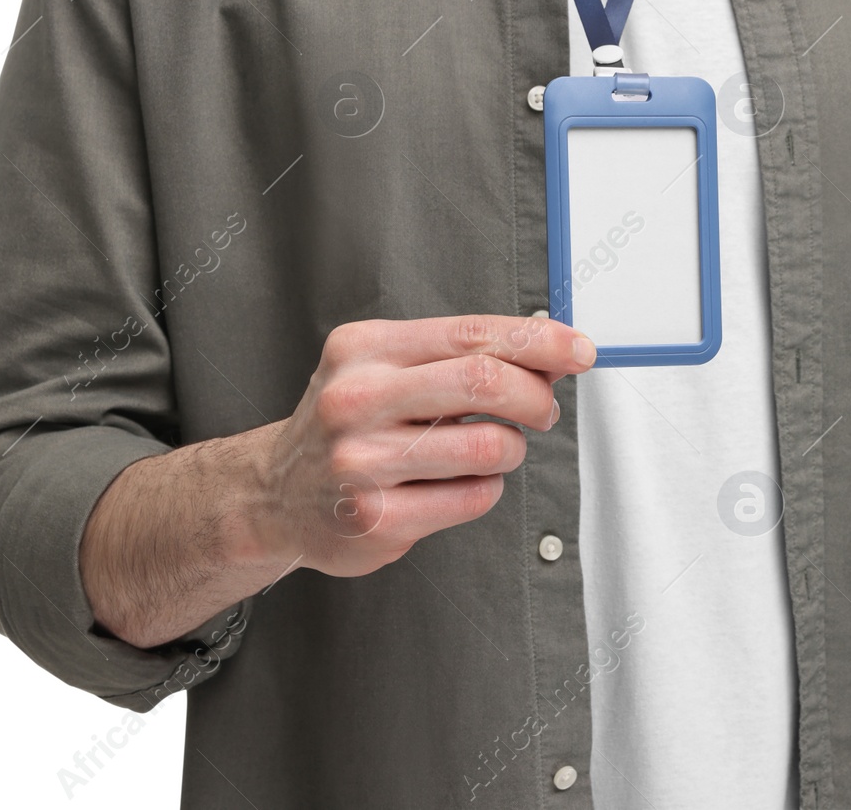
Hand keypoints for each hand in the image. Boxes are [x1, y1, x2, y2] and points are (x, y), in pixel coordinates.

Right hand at [235, 315, 595, 578]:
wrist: (273, 495)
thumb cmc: (345, 426)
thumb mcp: (384, 368)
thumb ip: (457, 356)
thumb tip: (545, 351)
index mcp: (364, 349)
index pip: (472, 333)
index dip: (539, 341)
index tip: (577, 350)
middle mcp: (357, 399)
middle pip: (485, 381)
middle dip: (536, 396)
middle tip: (545, 409)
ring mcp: (362, 462)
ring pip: (489, 446)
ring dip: (511, 448)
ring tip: (489, 449)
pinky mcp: (377, 518)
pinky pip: (474, 497)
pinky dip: (485, 488)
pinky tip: (457, 484)